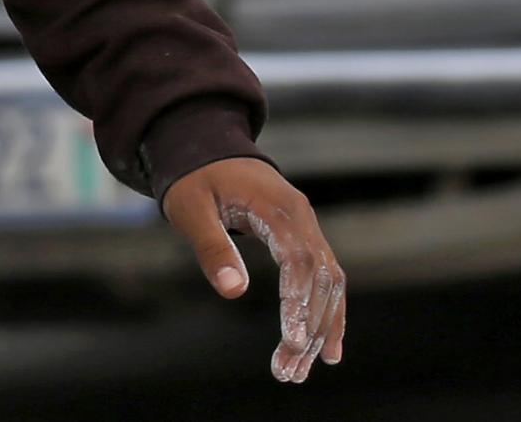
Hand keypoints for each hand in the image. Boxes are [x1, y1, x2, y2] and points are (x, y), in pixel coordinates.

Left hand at [163, 157, 345, 381]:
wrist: (208, 149)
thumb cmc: (195, 179)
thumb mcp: (191, 208)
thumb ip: (213, 247)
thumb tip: (234, 292)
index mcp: (277, 207)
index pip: (299, 260)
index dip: (298, 301)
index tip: (292, 340)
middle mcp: (303, 218)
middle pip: (321, 279)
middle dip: (310, 328)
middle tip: (290, 371)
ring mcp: (309, 228)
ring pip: (330, 285)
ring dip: (320, 329)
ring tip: (300, 371)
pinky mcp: (306, 239)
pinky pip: (328, 279)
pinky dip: (330, 314)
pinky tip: (328, 350)